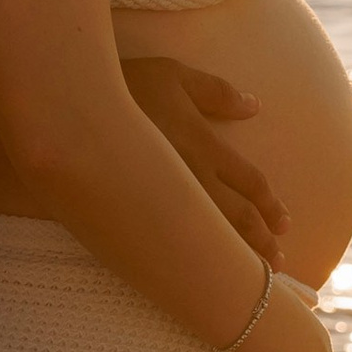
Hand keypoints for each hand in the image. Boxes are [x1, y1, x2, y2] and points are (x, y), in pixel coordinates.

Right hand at [121, 57, 285, 264]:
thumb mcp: (172, 75)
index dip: (269, 205)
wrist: (66, 111)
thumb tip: (253, 106)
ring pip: (209, 237)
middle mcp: (188, 178)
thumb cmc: (122, 86)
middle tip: (278, 262)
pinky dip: (195, 259)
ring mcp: (161, 200)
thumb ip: (215, 91)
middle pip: (236, 218)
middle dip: (261, 241)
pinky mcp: (134, 215)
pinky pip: (173, 242)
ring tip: (253, 275)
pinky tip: (201, 272)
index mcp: (201, 145)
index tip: (284, 223)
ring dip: (235, 257)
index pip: (249, 182)